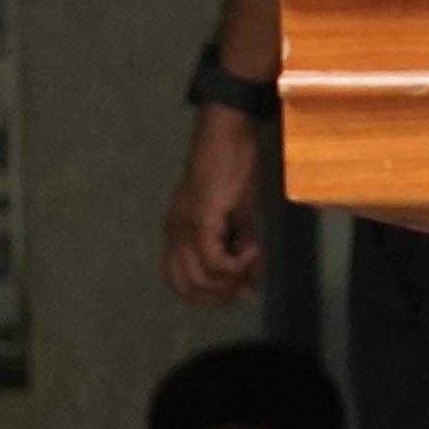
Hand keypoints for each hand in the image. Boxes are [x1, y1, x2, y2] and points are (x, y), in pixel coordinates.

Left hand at [161, 103, 266, 305]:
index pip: (178, 282)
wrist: (228, 131)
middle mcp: (174, 232)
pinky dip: (237, 264)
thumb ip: (242, 252)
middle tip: (246, 283)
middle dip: (219, 295)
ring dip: (230, 281)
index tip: (237, 291)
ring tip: (251, 262)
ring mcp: (184, 226)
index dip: (207, 296)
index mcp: (178, 231)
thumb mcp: (240, 217)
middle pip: (186, 288)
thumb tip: (251, 288)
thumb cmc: (234, 167)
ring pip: (199, 280)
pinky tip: (253, 248)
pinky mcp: (200, 218)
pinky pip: (213, 261)